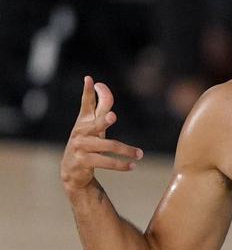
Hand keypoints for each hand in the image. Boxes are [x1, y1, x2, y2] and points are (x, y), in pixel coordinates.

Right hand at [61, 76, 143, 192]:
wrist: (72, 170)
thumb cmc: (88, 142)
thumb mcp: (94, 126)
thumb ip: (101, 109)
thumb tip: (102, 87)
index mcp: (84, 120)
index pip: (86, 103)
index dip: (87, 91)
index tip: (89, 79)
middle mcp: (81, 131)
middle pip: (97, 124)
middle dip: (104, 121)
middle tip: (113, 116)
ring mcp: (81, 146)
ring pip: (109, 146)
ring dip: (126, 151)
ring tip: (140, 154)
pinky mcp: (83, 161)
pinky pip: (106, 161)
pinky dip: (121, 164)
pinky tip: (132, 166)